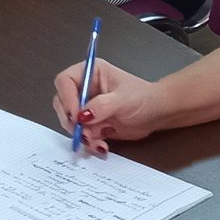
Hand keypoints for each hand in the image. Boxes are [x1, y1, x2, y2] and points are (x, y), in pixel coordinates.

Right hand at [51, 59, 165, 155]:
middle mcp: (85, 89)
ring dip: (80, 134)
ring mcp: (87, 108)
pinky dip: (89, 142)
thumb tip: (81, 116)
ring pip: (70, 121)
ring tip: (95, 140)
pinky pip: (82, 134)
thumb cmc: (144, 98)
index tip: (75, 115)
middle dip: (70, 119)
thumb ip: (101, 106)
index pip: (65, 81)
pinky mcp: (92, 124)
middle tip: (83, 131)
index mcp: (90, 73)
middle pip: (62, 103)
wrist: (158, 114)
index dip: (66, 98)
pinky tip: (101, 146)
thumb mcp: (123, 99)